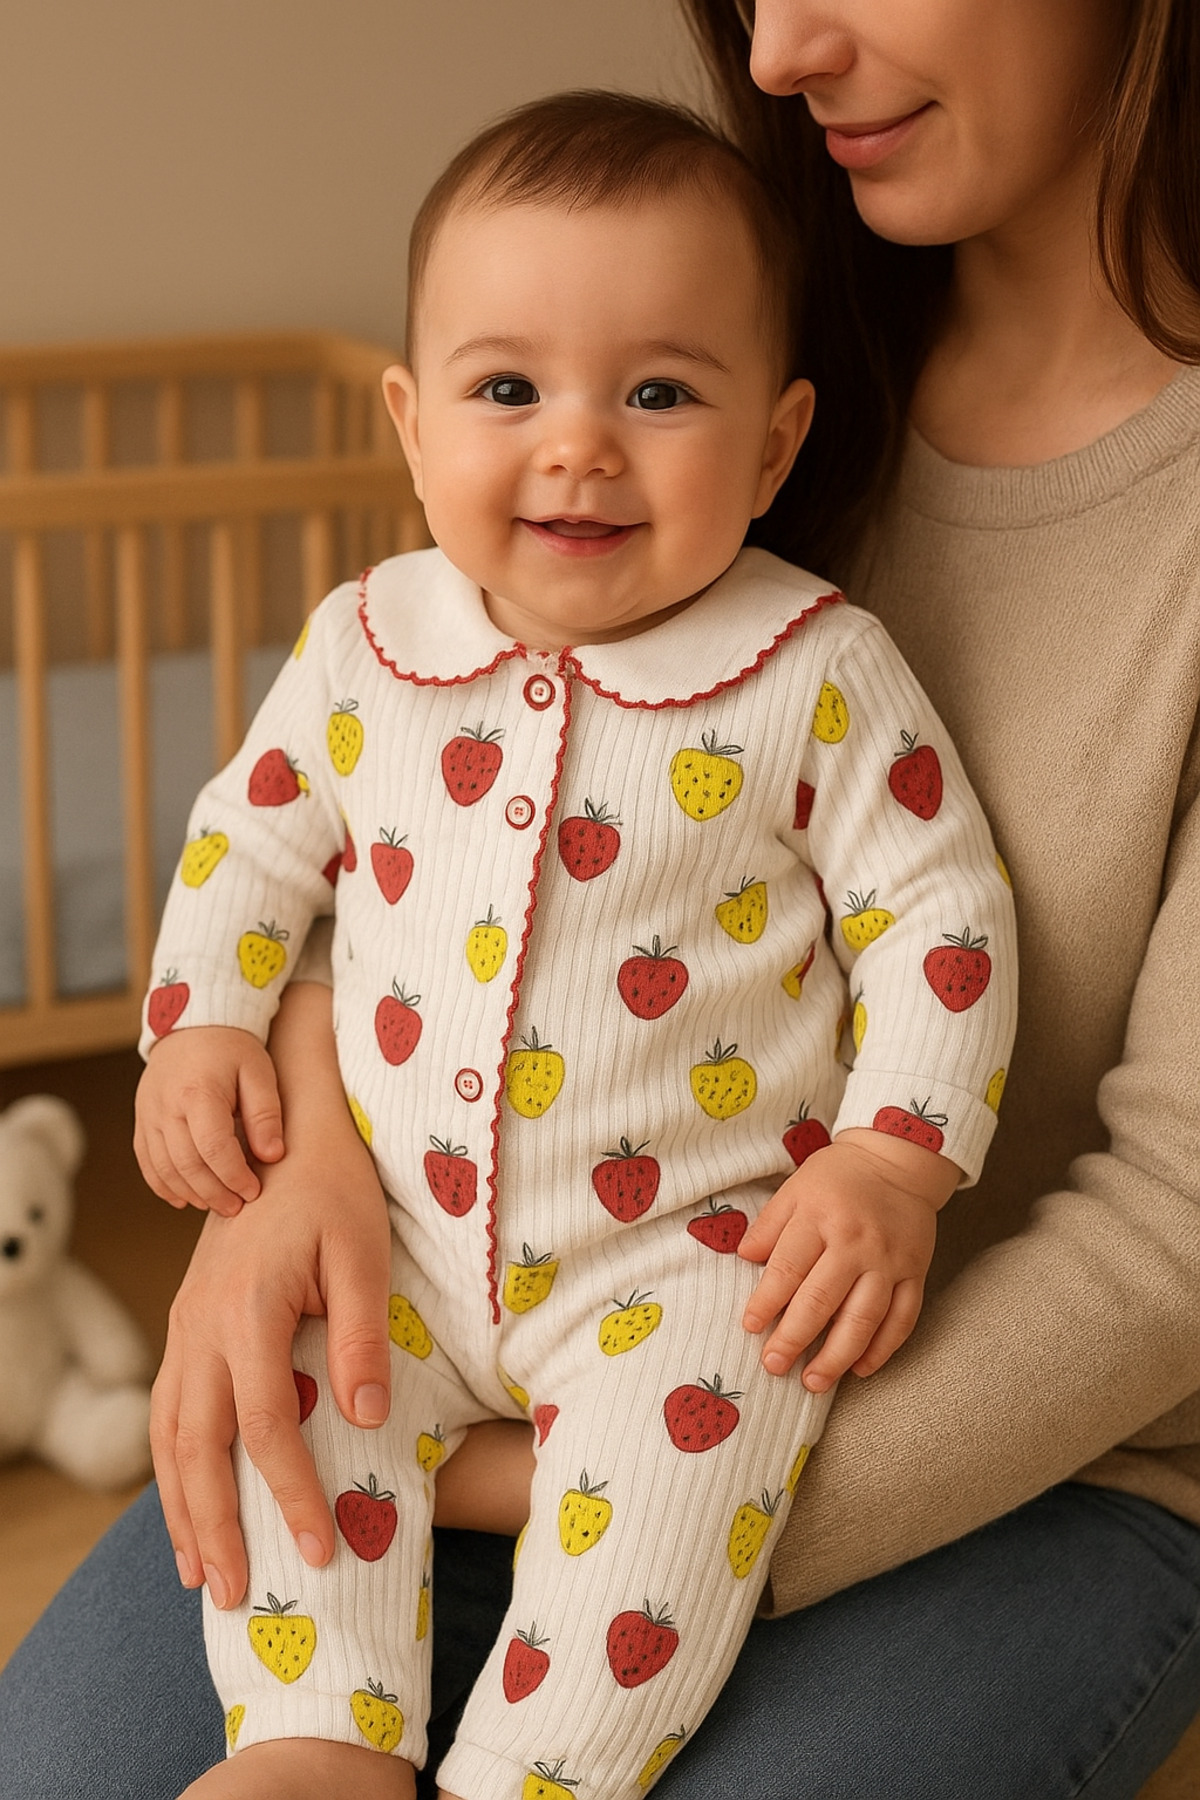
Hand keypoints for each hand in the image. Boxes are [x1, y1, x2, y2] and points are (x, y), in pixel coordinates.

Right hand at [135, 1025, 283, 1214]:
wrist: (192, 1023)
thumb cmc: (231, 1048)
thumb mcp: (259, 1072)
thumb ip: (265, 1114)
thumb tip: (272, 1155)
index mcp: (198, 1092)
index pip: (213, 1147)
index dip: (234, 1175)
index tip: (254, 1190)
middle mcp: (166, 1106)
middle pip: (186, 1163)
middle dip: (213, 1192)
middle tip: (237, 1207)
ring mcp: (148, 1114)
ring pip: (163, 1168)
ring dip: (190, 1193)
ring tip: (216, 1204)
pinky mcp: (141, 1120)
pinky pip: (147, 1162)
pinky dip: (164, 1185)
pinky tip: (185, 1198)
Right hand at [151, 983, 391, 1608]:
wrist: (285, 1136)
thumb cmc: (336, 1193)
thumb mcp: (365, 1255)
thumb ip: (362, 1335)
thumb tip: (363, 1418)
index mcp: (248, 1310)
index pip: (265, 1425)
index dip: (289, 1492)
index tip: (318, 1548)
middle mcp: (202, 1324)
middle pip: (196, 1445)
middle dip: (215, 1524)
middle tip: (236, 1595)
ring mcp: (185, 1325)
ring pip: (167, 1432)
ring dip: (180, 1505)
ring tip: (199, 1572)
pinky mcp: (186, 1323)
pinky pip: (166, 1407)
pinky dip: (169, 1463)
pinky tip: (186, 1500)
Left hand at [739, 1129, 957, 1389]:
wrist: (898, 1159)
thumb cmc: (838, 1176)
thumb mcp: (796, 1187)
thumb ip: (769, 1225)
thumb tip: (744, 1260)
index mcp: (821, 1218)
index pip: (788, 1268)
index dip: (766, 1301)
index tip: (750, 1327)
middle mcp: (856, 1243)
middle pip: (822, 1300)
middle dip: (794, 1338)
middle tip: (774, 1366)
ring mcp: (889, 1261)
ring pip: (864, 1319)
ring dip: (837, 1356)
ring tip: (813, 1382)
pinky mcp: (915, 1273)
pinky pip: (902, 1319)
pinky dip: (883, 1349)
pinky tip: (861, 1369)